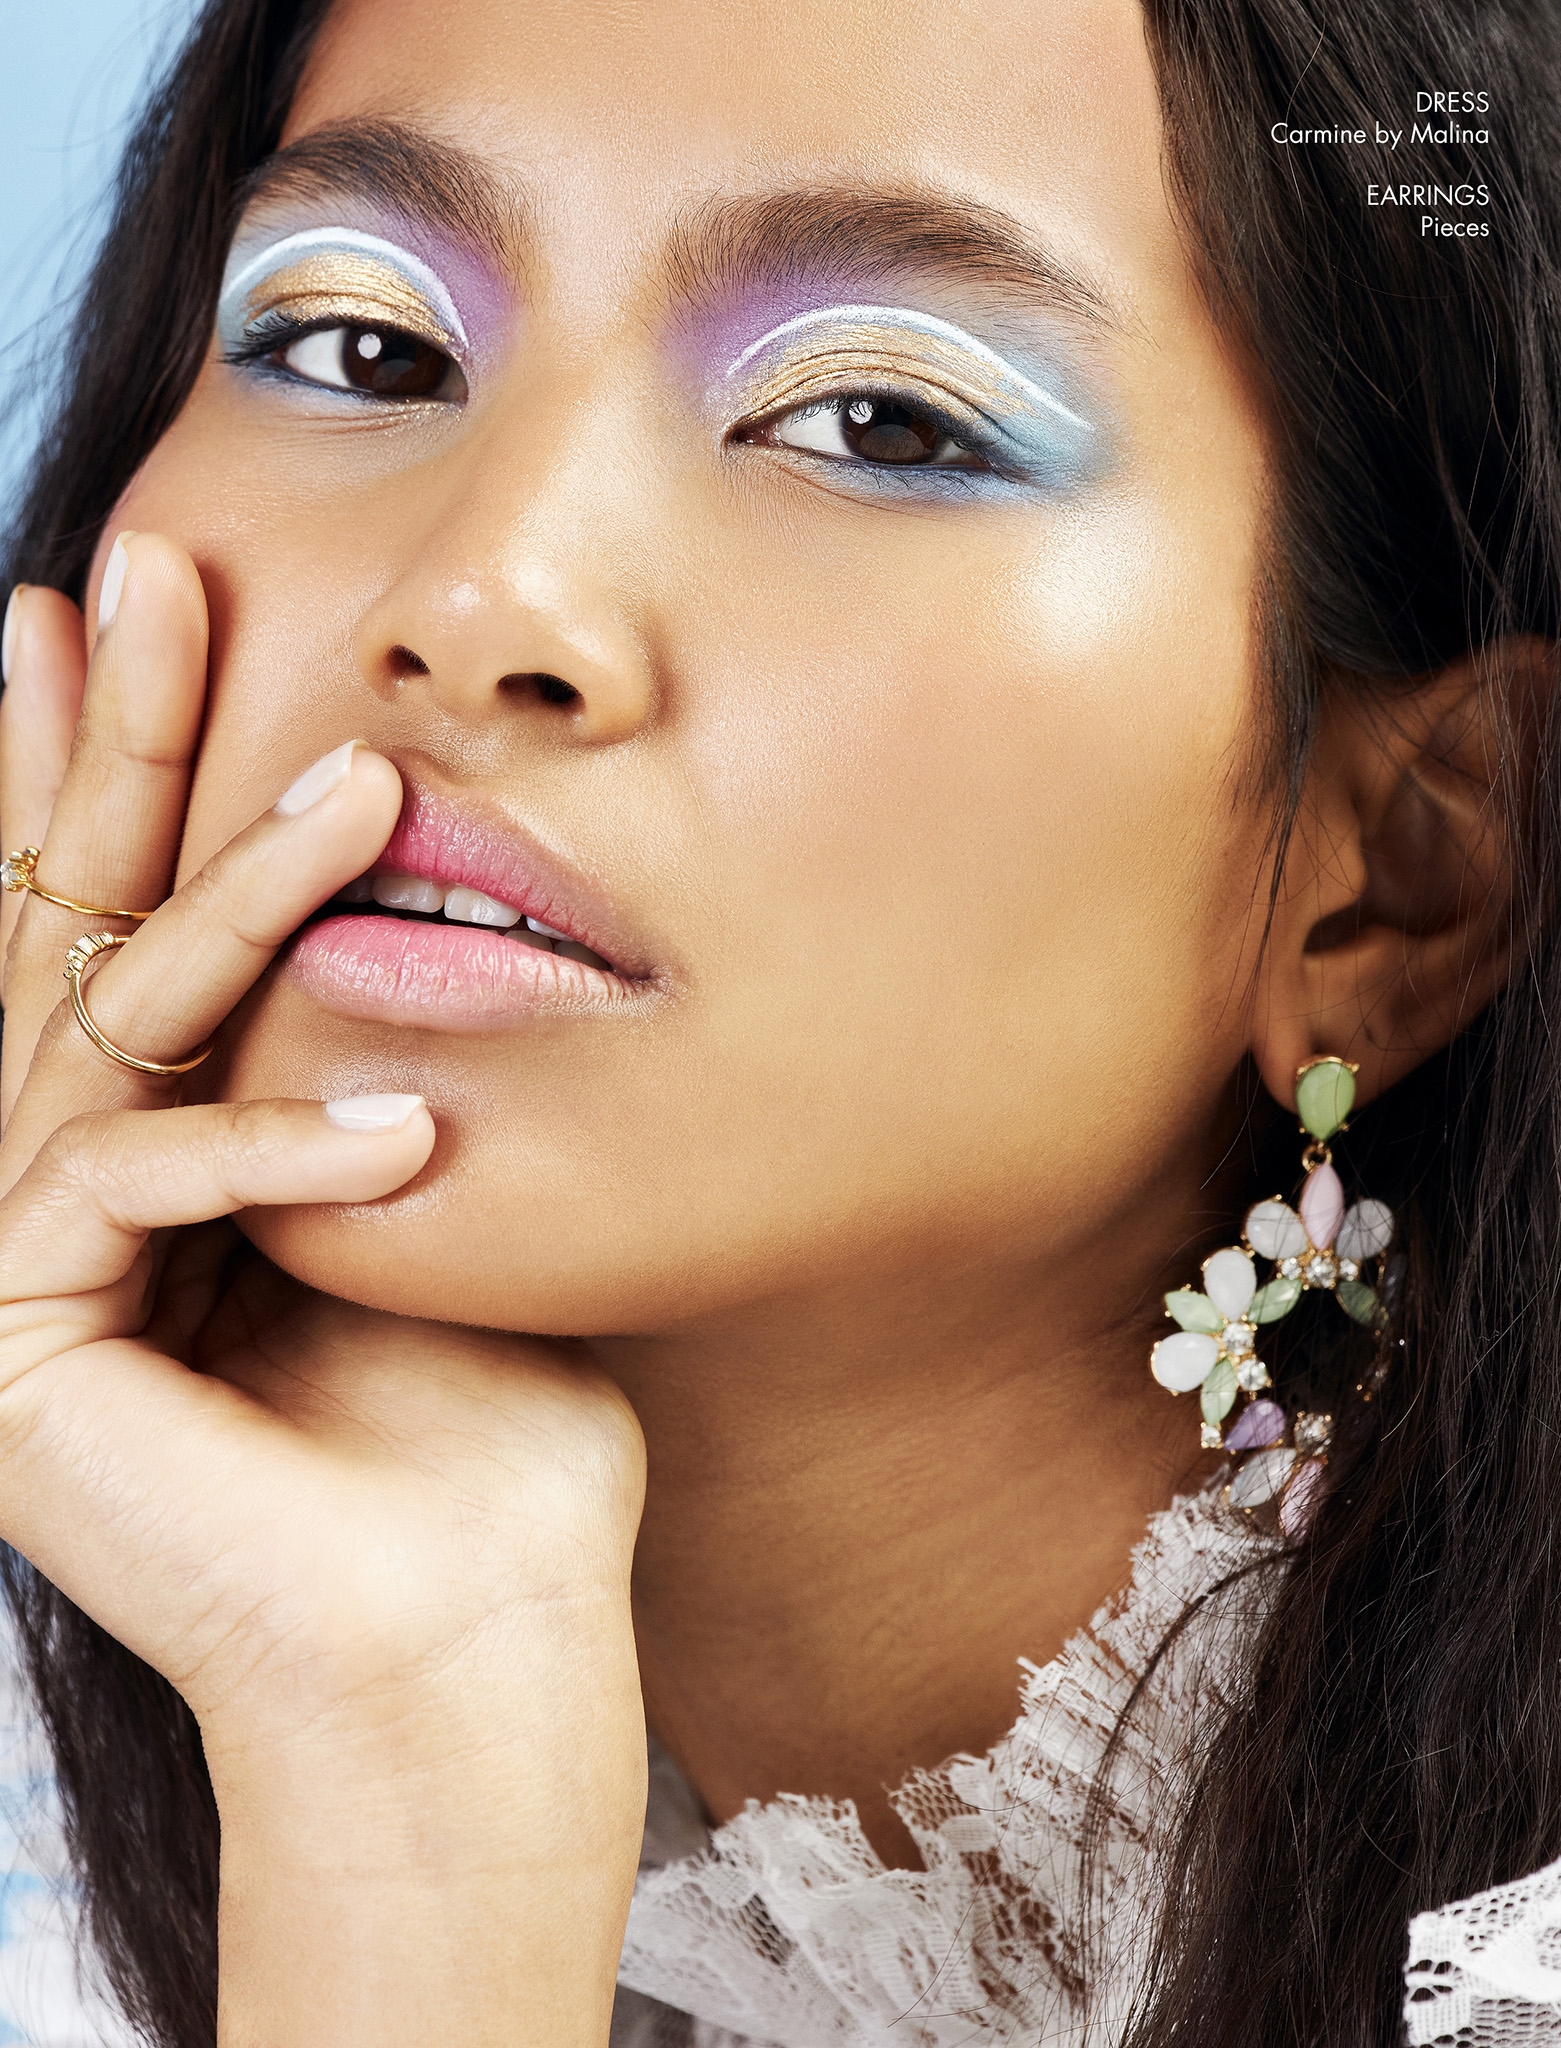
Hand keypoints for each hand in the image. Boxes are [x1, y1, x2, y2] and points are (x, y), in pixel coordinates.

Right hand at [0, 540, 647, 2045]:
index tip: (131, 605)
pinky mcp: (13, 1355)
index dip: (121, 768)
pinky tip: (399, 1140)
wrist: (478, 1637)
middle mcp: (65, 1193)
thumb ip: (397, 1058)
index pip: (127, 929)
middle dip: (100, 743)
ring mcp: (24, 1274)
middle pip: (69, 930)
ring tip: (357, 790)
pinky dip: (272, 1153)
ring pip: (99, 1028)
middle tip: (133, 563)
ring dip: (231, 901)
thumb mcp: (451, 1195)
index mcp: (168, 1154)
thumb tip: (442, 906)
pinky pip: (125, 1185)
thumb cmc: (498, 1432)